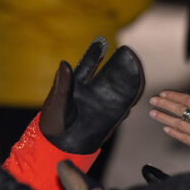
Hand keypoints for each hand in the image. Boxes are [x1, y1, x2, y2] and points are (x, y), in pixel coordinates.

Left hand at [40, 37, 144, 153]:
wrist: (59, 148)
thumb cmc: (52, 125)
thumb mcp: (56, 103)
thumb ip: (62, 84)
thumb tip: (64, 63)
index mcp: (74, 86)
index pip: (87, 66)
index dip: (94, 54)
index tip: (100, 41)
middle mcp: (90, 92)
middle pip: (108, 74)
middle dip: (118, 63)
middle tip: (128, 52)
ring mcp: (102, 104)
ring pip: (119, 87)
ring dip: (128, 78)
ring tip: (136, 67)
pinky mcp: (110, 117)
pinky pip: (124, 105)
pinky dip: (131, 96)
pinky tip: (136, 90)